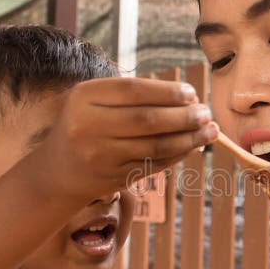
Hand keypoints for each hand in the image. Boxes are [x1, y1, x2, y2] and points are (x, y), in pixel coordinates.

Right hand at [27, 77, 215, 202]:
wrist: (59, 170)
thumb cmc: (88, 124)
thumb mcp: (97, 100)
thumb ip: (134, 95)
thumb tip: (189, 98)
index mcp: (84, 97)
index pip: (133, 90)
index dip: (167, 92)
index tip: (192, 93)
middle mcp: (88, 126)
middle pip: (148, 120)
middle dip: (184, 117)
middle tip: (206, 114)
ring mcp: (100, 155)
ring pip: (155, 146)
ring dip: (189, 138)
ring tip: (210, 131)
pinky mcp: (113, 178)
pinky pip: (154, 164)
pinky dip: (178, 154)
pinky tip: (193, 145)